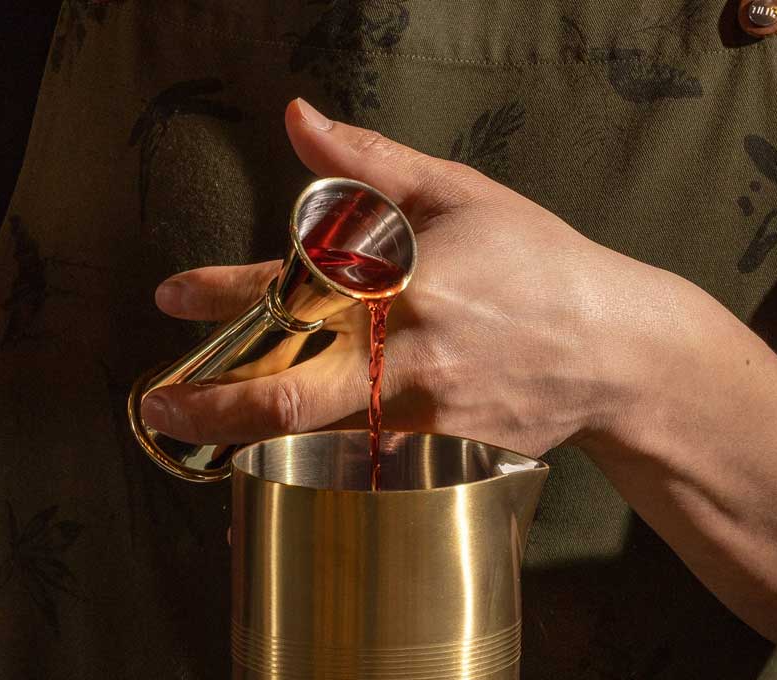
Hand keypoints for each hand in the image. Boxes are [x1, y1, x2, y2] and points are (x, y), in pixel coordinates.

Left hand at [142, 98, 681, 457]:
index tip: (174, 300)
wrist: (615, 351)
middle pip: (287, 397)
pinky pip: (363, 465)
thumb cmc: (542, 266)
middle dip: (212, 405)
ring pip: (316, 439)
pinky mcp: (443, 458)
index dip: (220, 294)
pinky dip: (322, 461)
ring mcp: (424, 418)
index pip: (290, 287)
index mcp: (402, 280)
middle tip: (161, 405)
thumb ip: (369, 161)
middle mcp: (406, 356)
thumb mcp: (459, 195)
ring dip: (257, 437)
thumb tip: (297, 117)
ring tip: (219, 431)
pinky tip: (298, 457)